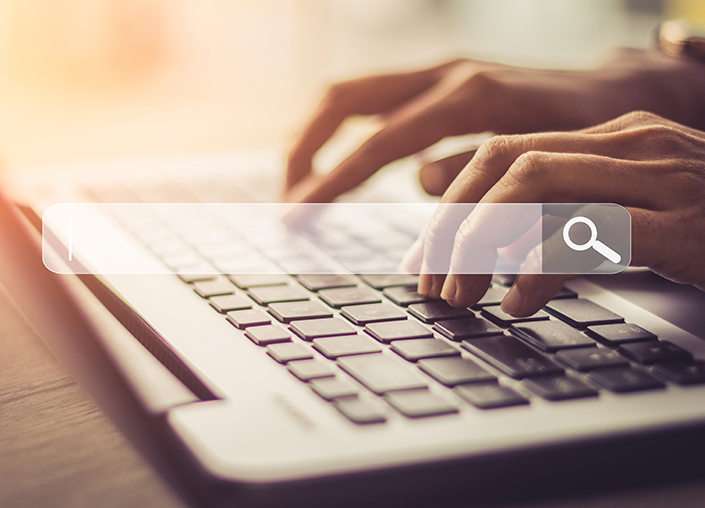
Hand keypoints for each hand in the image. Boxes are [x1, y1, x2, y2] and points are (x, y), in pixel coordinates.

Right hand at [285, 50, 704, 202]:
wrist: (618, 92)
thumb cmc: (589, 134)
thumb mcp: (544, 163)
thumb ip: (479, 174)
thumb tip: (420, 182)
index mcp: (469, 97)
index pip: (378, 141)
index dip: (333, 180)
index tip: (297, 213)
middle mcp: (445, 74)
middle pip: (344, 98)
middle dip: (304, 147)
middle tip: (286, 196)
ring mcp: (439, 72)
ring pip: (353, 94)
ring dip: (317, 137)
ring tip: (299, 184)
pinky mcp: (440, 82)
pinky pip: (375, 102)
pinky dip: (346, 134)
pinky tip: (340, 166)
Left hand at [406, 111, 704, 315]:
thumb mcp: (629, 217)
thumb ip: (563, 218)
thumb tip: (487, 247)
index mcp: (611, 138)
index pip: (502, 152)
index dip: (451, 204)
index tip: (427, 256)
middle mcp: (631, 145)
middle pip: (506, 166)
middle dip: (454, 226)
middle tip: (432, 281)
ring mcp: (662, 179)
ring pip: (537, 187)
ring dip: (483, 244)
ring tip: (462, 294)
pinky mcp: (686, 226)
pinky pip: (590, 233)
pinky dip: (541, 267)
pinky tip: (520, 304)